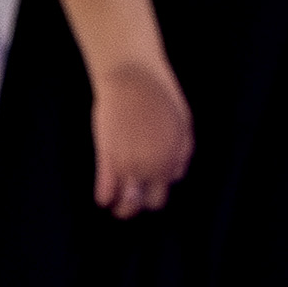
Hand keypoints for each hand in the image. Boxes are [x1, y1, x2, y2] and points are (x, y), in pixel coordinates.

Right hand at [87, 57, 194, 216]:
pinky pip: (105, 189)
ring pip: (126, 204)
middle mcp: (152, 168)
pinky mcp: (107, 157)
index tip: (148, 184)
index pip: (165, 190)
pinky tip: (103, 197)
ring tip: (117, 205)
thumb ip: (182, 152)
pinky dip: (104, 197)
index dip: (156, 188)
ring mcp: (128, 164)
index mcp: (172, 160)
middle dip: (141, 202)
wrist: (132, 78)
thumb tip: (175, 174)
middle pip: (148, 203)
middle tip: (133, 197)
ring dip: (122, 208)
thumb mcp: (183, 123)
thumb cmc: (160, 95)